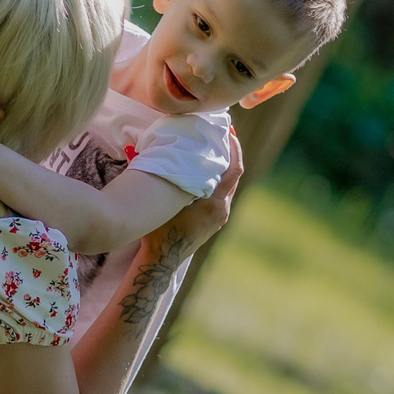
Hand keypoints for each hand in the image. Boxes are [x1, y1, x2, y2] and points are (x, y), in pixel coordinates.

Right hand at [145, 132, 241, 263]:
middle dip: (229, 156)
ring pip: (227, 187)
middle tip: (220, 136)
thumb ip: (167, 177)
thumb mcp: (164, 201)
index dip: (234, 150)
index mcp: (214, 203)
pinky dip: (216, 182)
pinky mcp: (213, 222)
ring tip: (211, 151)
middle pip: (233, 177)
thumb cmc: (159, 230)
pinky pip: (220, 196)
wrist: (162, 260)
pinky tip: (204, 174)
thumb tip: (160, 152)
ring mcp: (219, 218)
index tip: (230, 133)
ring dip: (222, 169)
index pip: (234, 170)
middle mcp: (222, 210)